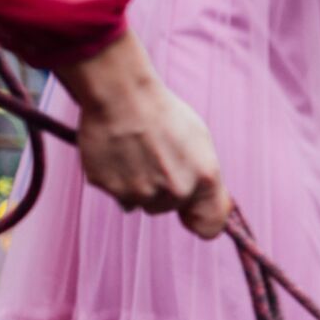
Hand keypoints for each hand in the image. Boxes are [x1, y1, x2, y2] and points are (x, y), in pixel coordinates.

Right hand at [54, 32, 230, 237]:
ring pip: (139, 202)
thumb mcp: (198, 140)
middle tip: (152, 157)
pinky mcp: (110, 188)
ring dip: (137, 185)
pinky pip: (115, 192)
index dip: (198, 218)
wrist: (122, 94)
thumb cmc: (162, 112)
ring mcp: (141, 193)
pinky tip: (116, 152)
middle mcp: (175, 191)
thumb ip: (201, 175)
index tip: (189, 211)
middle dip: (160, 190)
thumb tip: (196, 198)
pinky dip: (114, 178)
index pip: (210, 225)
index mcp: (204, 178)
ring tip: (133, 153)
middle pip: (166, 208)